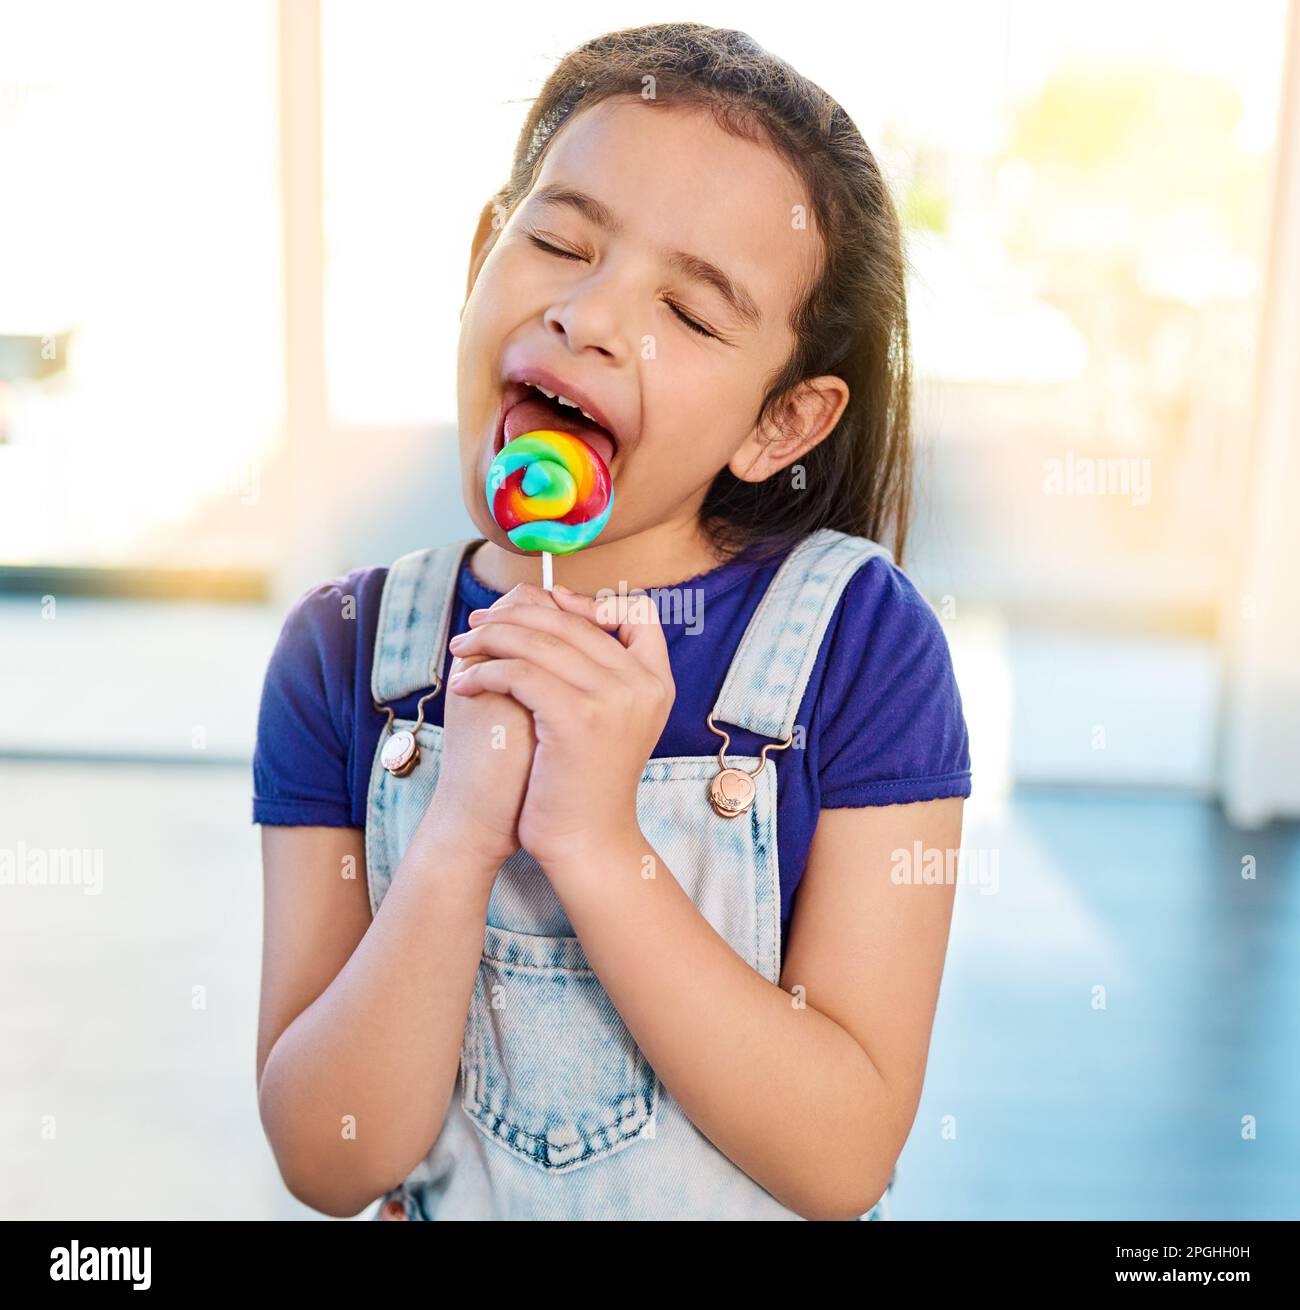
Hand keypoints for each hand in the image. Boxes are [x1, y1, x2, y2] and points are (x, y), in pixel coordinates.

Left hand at [446, 583, 674, 866]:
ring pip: (539, 640)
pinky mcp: (577, 718)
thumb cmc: (584, 780)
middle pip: (573, 619)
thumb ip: (596, 671)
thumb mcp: (608, 718)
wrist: (587, 841)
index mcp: (656, 681)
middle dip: (515, 615)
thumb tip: (554, 612)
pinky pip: (520, 672)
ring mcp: (614, 699)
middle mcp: (642, 684)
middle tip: (477, 624)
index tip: (547, 606)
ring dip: (489, 639)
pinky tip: (465, 684)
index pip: (637, 612)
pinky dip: (484, 672)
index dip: (590, 601)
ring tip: (462, 649)